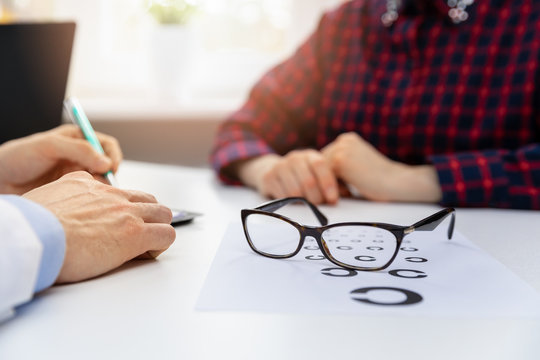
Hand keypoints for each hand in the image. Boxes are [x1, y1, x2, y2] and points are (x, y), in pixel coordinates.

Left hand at [0, 124, 121, 194]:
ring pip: (101, 182)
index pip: (107, 145)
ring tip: (86, 194)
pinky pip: (90, 196)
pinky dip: (90, 199)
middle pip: (109, 165)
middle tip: (99, 185)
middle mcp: (80, 157)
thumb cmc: (18, 158)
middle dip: (108, 176)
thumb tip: (107, 163)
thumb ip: (80, 150)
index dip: (113, 156)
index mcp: (77, 139)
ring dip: (99, 188)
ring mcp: (76, 175)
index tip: (110, 169)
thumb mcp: (49, 146)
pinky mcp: (72, 192)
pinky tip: (79, 201)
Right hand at [23, 171, 174, 282]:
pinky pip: (166, 234)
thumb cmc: (32, 228)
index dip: (121, 211)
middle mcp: (111, 195)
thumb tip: (60, 212)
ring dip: (157, 229)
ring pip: (163, 213)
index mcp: (88, 185)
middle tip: (135, 237)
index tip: (113, 226)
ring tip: (142, 248)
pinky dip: (160, 246)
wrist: (35, 238)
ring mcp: (127, 212)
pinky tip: (143, 256)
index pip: (119, 192)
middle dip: (147, 217)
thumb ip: (62, 200)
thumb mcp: (45, 200)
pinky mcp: (136, 233)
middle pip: (147, 200)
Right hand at [234, 151, 338, 204]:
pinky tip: (295, 204)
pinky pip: (282, 196)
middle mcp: (294, 158)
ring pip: (295, 191)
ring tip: (309, 207)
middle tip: (321, 207)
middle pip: (308, 181)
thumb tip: (349, 196)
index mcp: (310, 155)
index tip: (333, 200)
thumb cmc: (303, 176)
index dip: (328, 183)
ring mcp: (280, 166)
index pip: (320, 165)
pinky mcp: (269, 177)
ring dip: (304, 203)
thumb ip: (335, 183)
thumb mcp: (318, 176)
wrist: (273, 170)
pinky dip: (291, 204)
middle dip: (317, 199)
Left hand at [322, 132, 441, 201]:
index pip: (325, 159)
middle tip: (342, 193)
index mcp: (348, 139)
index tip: (342, 188)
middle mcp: (343, 140)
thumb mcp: (358, 166)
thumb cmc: (379, 181)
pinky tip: (347, 193)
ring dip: (329, 184)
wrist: (397, 183)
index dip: (330, 176)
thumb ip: (342, 165)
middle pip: (320, 164)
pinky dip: (331, 188)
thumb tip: (318, 177)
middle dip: (327, 179)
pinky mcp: (340, 160)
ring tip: (346, 193)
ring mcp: (341, 148)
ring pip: (320, 172)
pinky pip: (323, 178)